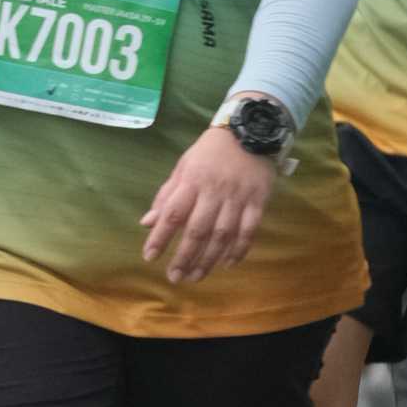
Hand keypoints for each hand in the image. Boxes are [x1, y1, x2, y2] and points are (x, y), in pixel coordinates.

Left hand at [140, 124, 277, 283]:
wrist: (250, 130)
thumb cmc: (210, 151)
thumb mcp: (183, 166)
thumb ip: (167, 195)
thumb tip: (147, 222)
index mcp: (191, 181)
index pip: (173, 213)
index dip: (160, 237)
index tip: (150, 257)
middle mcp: (214, 191)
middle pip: (198, 230)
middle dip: (185, 257)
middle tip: (174, 277)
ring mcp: (238, 197)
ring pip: (222, 235)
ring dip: (208, 259)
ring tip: (196, 277)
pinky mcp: (258, 201)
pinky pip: (249, 230)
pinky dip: (239, 249)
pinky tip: (227, 264)